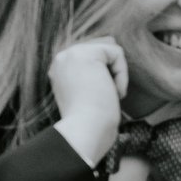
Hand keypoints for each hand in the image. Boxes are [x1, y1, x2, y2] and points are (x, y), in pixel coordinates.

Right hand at [47, 38, 127, 162]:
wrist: (85, 134)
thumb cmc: (91, 124)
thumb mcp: (89, 94)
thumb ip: (93, 74)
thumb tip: (112, 49)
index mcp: (59, 70)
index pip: (93, 56)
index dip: (106, 75)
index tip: (98, 100)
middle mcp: (61, 58)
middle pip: (102, 47)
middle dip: (111, 71)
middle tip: (103, 98)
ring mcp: (70, 53)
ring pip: (110, 49)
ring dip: (116, 74)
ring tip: (107, 95)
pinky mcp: (86, 53)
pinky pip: (117, 53)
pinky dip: (121, 76)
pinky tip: (112, 94)